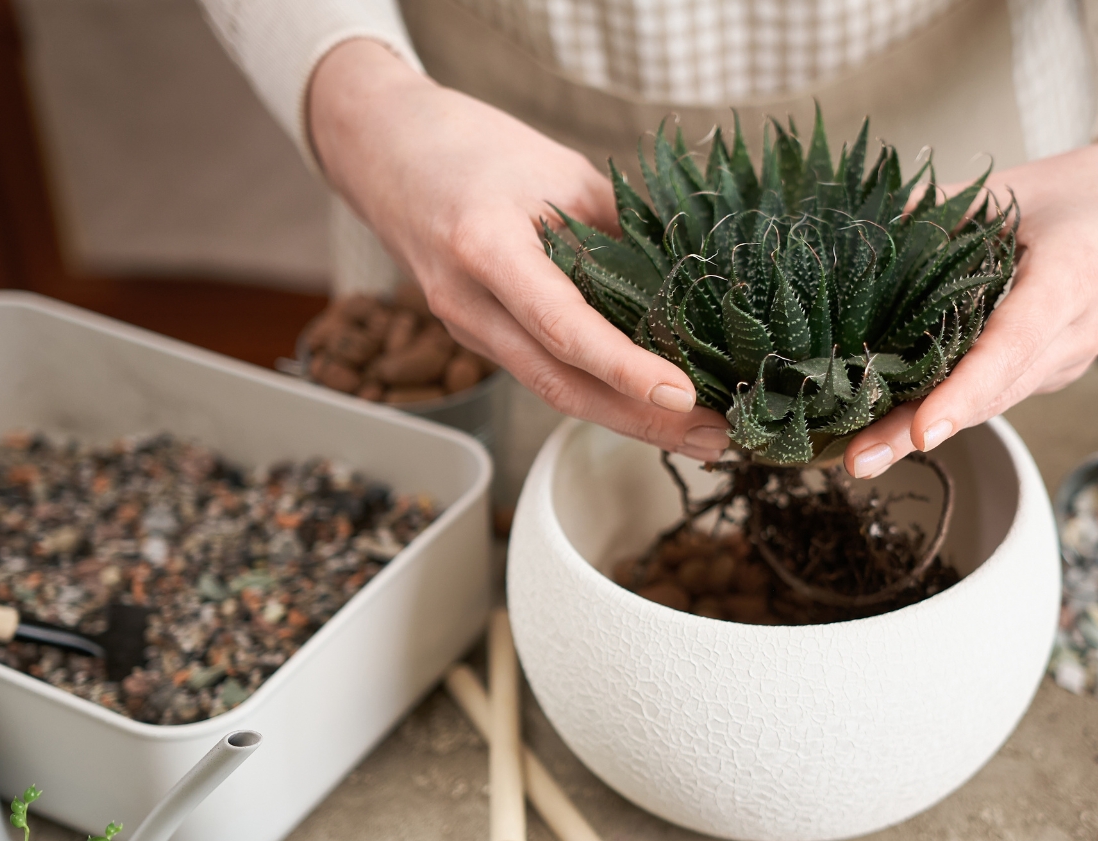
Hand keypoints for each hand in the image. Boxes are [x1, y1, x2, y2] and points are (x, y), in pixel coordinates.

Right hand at [307, 39, 729, 460]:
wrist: (378, 147)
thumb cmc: (468, 144)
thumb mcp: (557, 169)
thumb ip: (618, 226)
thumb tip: (689, 281)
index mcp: (485, 247)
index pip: (563, 327)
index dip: (625, 368)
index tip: (685, 395)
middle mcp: (469, 303)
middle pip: (560, 385)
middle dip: (643, 422)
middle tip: (719, 437)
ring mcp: (467, 328)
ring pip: (553, 391)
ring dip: (629, 418)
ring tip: (702, 433)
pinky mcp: (477, 336)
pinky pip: (544, 372)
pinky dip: (600, 393)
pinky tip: (649, 404)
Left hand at [844, 103, 1097, 477]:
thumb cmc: (1092, 192)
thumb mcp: (1016, 185)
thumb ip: (941, 208)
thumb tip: (866, 227)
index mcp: (1074, 277)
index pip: (1013, 346)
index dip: (965, 391)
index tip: (923, 430)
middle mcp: (1076, 333)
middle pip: (991, 393)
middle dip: (919, 429)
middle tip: (857, 458)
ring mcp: (1069, 361)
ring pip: (992, 400)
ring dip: (924, 428)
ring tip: (860, 450)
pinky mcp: (1056, 371)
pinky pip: (998, 391)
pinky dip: (948, 404)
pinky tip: (892, 415)